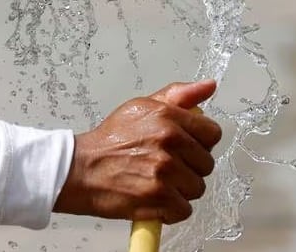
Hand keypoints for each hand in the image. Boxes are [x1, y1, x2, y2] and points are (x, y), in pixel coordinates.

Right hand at [54, 80, 220, 224]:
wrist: (82, 168)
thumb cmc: (111, 139)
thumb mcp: (142, 106)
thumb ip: (178, 95)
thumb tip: (209, 86)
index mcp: (168, 117)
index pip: (212, 133)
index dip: (201, 142)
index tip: (186, 147)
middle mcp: (169, 141)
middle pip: (206, 164)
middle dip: (190, 167)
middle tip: (166, 165)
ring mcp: (165, 171)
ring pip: (197, 187)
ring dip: (181, 189)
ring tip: (158, 181)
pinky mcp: (159, 197)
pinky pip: (184, 209)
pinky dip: (171, 209)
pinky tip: (155, 198)